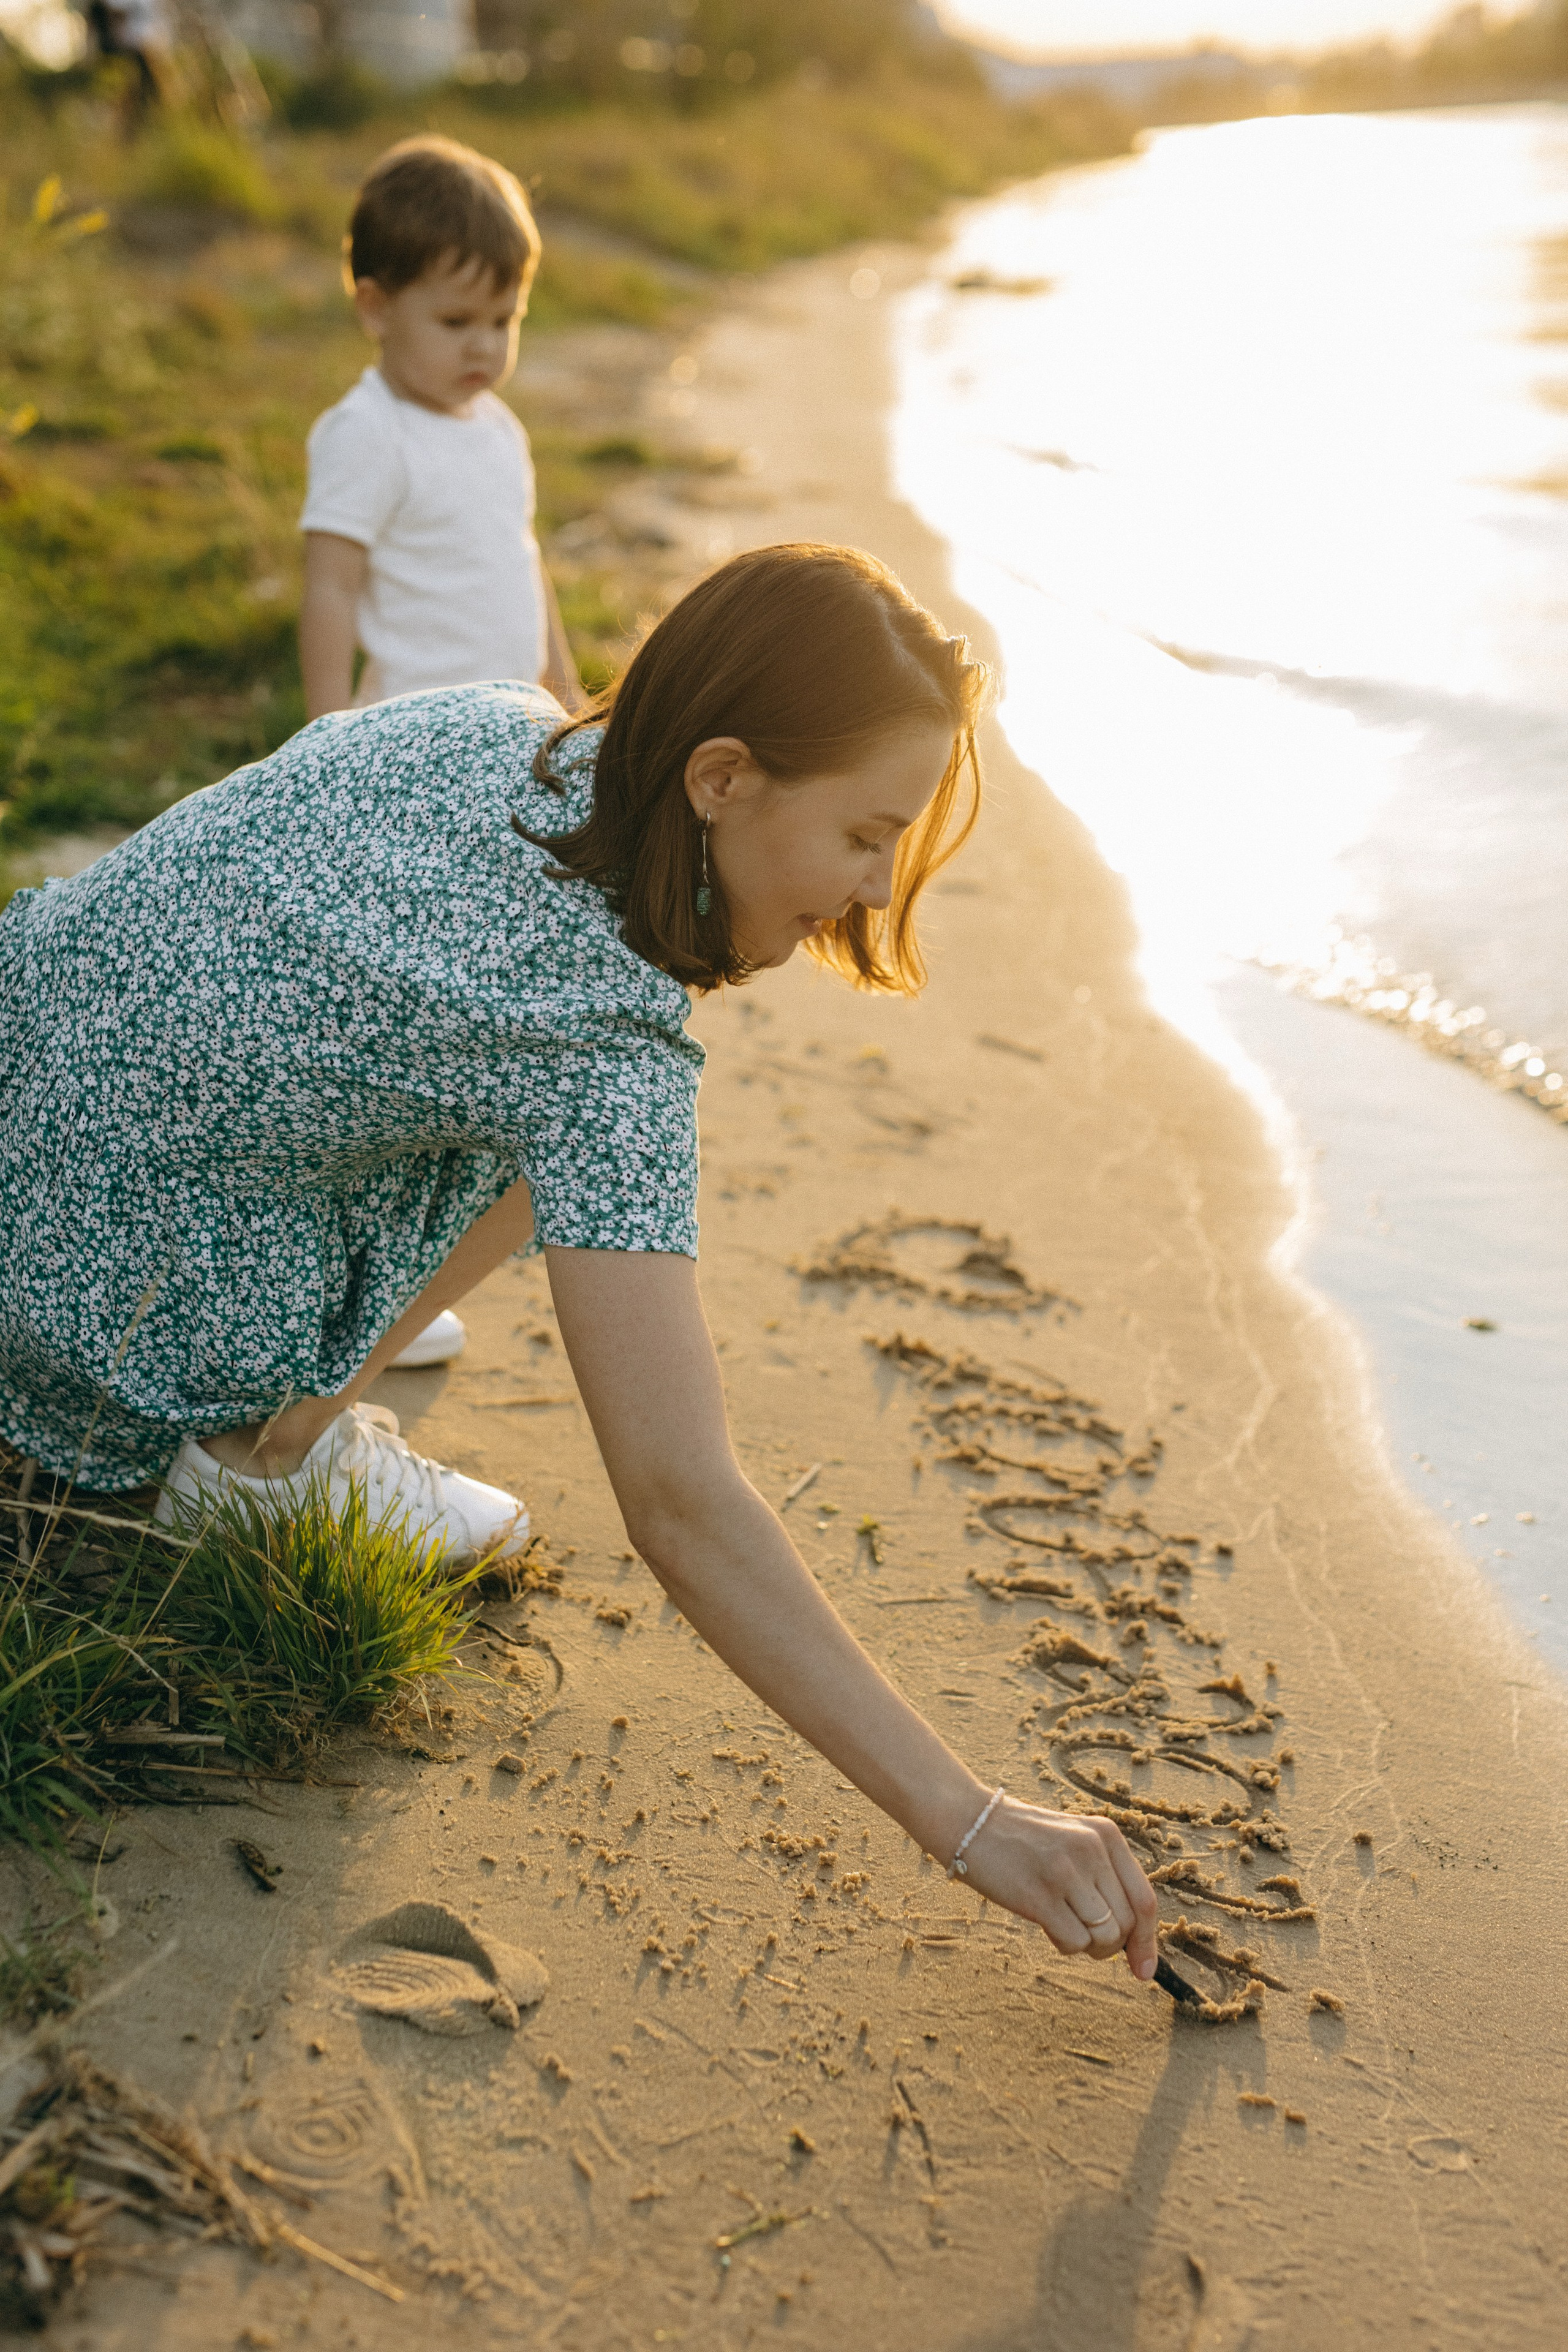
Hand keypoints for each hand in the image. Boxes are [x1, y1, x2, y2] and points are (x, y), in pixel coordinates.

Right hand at [958, 1797, 1159, 1980]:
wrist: (969, 1821)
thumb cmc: (1024, 1841)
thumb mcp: (1074, 1842)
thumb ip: (1105, 1879)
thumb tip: (1136, 1946)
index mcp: (1106, 1835)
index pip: (1145, 1899)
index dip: (1149, 1941)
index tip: (1145, 1970)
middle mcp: (1092, 1850)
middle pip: (1128, 1924)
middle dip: (1113, 1945)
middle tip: (1086, 1937)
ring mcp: (1066, 1872)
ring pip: (1105, 1938)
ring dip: (1088, 1946)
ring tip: (1063, 1923)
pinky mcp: (1040, 1895)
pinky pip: (1074, 1943)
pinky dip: (1064, 1944)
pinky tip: (1045, 1922)